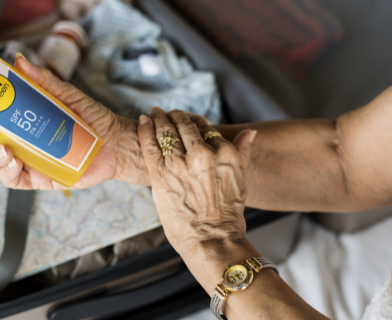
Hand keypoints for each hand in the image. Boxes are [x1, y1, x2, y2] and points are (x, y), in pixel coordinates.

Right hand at [0, 56, 148, 188]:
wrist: (116, 142)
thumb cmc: (92, 118)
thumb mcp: (67, 95)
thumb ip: (44, 81)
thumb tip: (20, 62)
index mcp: (20, 121)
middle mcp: (19, 143)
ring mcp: (27, 162)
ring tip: (6, 150)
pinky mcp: (40, 179)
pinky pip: (16, 181)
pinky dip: (10, 174)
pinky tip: (15, 163)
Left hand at [137, 107, 258, 292]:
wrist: (212, 241)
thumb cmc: (227, 216)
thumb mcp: (239, 180)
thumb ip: (241, 153)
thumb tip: (249, 133)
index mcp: (223, 153)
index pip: (204, 127)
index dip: (193, 121)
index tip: (186, 119)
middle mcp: (202, 153)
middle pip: (184, 125)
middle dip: (174, 116)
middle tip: (166, 112)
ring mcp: (180, 163)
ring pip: (165, 130)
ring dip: (159, 118)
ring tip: (154, 113)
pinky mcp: (161, 174)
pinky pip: (149, 144)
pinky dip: (145, 129)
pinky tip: (142, 121)